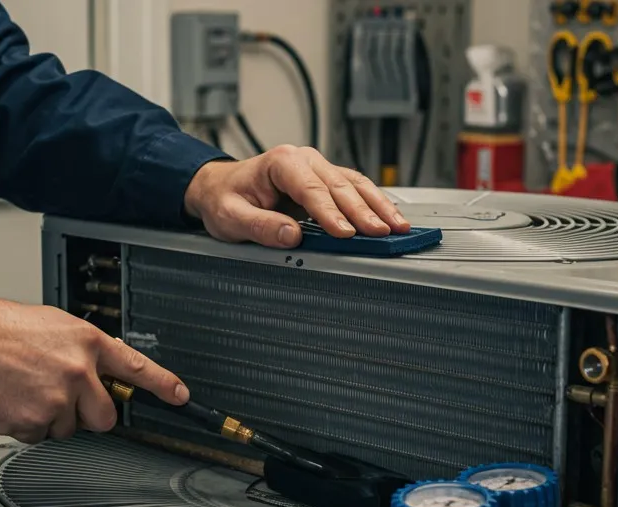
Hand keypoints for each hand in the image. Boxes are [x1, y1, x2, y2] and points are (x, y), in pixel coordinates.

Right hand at [0, 296, 186, 442]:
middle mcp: (78, 371)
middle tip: (61, 399)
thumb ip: (81, 349)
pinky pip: (39, 437)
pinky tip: (11, 400)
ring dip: (50, 418)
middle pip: (104, 417)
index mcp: (87, 342)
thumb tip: (97, 369)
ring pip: (68, 429)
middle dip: (87, 415)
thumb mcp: (53, 325)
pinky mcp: (33, 420)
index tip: (180, 397)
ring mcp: (57, 398)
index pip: (136, 367)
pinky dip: (25, 425)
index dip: (163, 385)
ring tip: (24, 389)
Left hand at [184, 145, 409, 248]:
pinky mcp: (326, 180)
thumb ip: (260, 226)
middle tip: (381, 232)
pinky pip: (355, 188)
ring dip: (378, 205)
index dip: (331, 213)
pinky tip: (389, 216)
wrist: (220, 187)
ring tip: (397, 226)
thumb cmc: (225, 198)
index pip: (312, 189)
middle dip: (363, 211)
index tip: (346, 233)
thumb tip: (292, 235)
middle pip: (340, 186)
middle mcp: (304, 159)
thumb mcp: (231, 217)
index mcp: (282, 162)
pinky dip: (374, 203)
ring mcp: (318, 168)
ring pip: (355, 184)